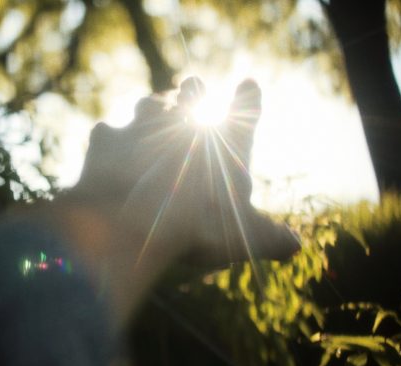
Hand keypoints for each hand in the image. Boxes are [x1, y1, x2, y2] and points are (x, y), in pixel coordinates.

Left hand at [71, 77, 297, 267]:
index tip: (248, 84)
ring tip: (148, 119)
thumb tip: (294, 246)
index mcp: (224, 138)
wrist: (134, 219)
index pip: (246, 105)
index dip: (248, 96)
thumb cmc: (199, 225)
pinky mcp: (106, 137)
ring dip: (150, 113)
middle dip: (192, 94)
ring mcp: (141, 123)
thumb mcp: (245, 238)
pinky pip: (107, 131)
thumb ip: (271, 239)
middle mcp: (184, 120)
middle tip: (190, 89)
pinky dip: (110, 141)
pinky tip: (109, 149)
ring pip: (148, 105)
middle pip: (191, 93)